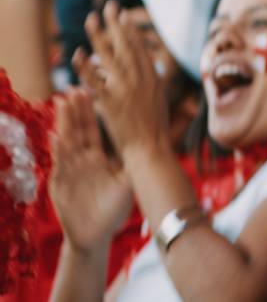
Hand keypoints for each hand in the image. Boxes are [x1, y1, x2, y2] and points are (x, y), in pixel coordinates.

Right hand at [49, 87, 133, 251]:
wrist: (97, 234)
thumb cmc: (112, 208)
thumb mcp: (126, 181)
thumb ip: (133, 162)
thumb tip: (153, 141)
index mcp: (97, 157)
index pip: (92, 130)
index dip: (89, 112)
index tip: (88, 90)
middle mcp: (81, 161)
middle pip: (77, 131)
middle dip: (74, 111)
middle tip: (72, 89)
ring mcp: (70, 172)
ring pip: (66, 144)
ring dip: (64, 124)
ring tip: (63, 104)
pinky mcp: (61, 186)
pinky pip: (59, 167)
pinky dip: (58, 152)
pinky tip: (56, 137)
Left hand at [73, 1, 170, 159]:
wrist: (149, 148)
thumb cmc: (155, 128)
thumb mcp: (159, 98)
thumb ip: (150, 80)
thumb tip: (148, 67)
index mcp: (151, 77)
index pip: (139, 47)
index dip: (130, 29)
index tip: (123, 15)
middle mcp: (138, 78)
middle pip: (125, 44)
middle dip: (116, 23)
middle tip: (109, 6)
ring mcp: (123, 88)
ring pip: (108, 56)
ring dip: (98, 35)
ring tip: (90, 19)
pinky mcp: (108, 101)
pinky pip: (93, 79)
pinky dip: (83, 66)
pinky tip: (77, 53)